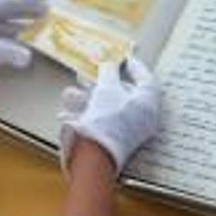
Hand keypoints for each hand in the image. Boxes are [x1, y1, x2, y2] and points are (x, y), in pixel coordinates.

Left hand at [0, 0, 47, 93]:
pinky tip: (13, 46)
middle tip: (46, 11)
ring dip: (17, 28)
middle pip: (4, 12)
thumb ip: (2, 51)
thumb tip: (27, 56)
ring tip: (35, 27)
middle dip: (25, 13)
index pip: (8, 4)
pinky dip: (6, 42)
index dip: (28, 2)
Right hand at [58, 57, 159, 176]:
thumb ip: (109, 72)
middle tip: (93, 72)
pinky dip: (85, 113)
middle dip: (104, 82)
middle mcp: (141, 118)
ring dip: (89, 96)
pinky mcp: (111, 140)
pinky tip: (68, 111)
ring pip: (108, 107)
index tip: (124, 58)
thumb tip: (109, 65)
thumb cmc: (106, 119)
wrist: (93, 157)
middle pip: (125, 93)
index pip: (147, 79)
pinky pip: (100, 120)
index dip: (135, 66)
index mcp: (148, 104)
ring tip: (72, 92)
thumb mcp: (107, 88)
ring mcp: (127, 130)